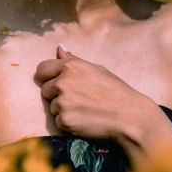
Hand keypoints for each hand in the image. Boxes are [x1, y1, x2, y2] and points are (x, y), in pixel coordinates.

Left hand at [35, 45, 149, 139]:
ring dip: (64, 110)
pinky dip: (68, 123)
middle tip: (79, 99)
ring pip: (52, 107)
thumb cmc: (115, 90)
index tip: (57, 83)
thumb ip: (74, 60)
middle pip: (45, 90)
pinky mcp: (64, 121)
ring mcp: (62, 102)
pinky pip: (58, 122)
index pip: (42, 69)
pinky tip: (85, 120)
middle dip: (57, 95)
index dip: (48, 76)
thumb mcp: (96, 69)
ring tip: (85, 110)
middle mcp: (62, 82)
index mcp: (70, 66)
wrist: (128, 115)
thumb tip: (59, 48)